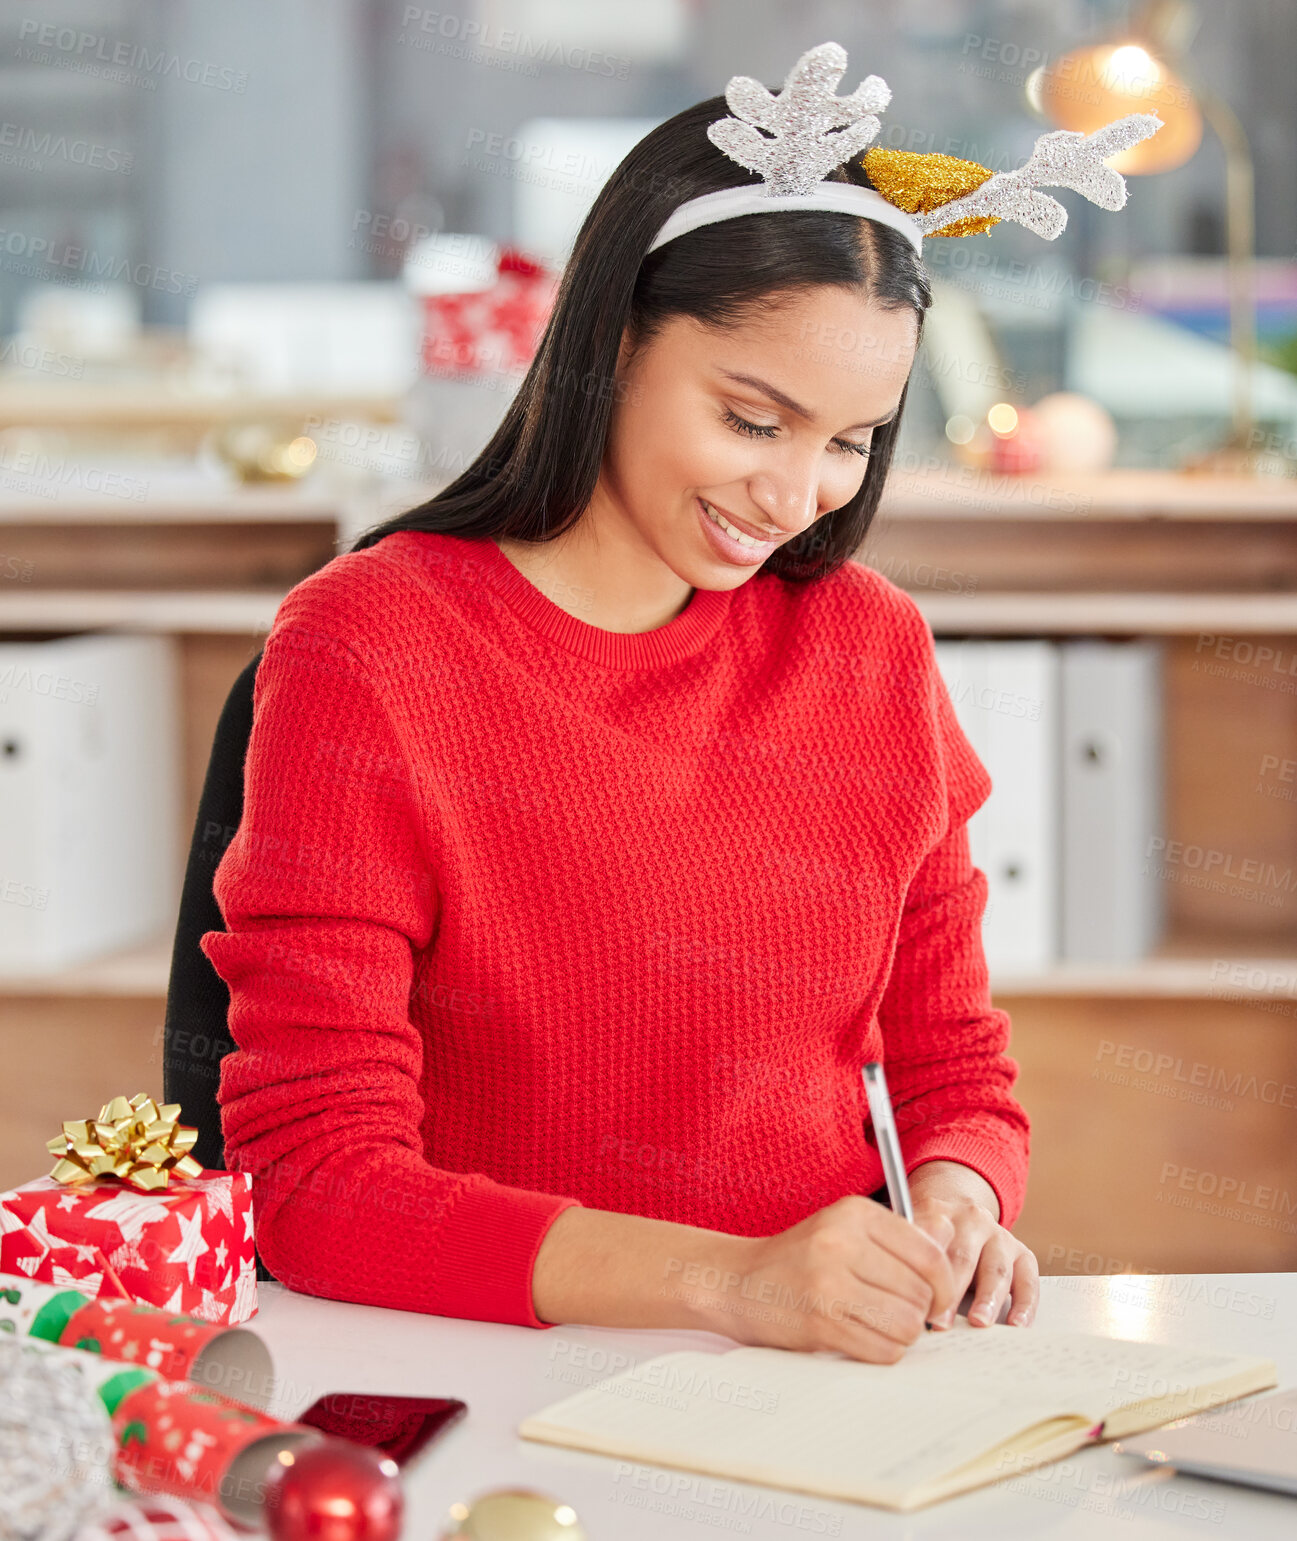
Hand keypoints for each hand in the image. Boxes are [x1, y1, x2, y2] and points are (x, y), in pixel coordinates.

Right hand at [686, 1194, 960, 1363]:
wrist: (736, 1282)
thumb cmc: (798, 1260)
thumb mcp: (841, 1231)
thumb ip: (890, 1244)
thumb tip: (947, 1278)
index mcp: (855, 1213)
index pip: (928, 1253)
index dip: (945, 1284)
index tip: (939, 1299)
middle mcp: (843, 1242)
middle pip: (920, 1292)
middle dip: (920, 1312)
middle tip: (900, 1315)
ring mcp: (830, 1283)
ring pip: (906, 1324)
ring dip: (901, 1335)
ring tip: (879, 1326)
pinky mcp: (821, 1322)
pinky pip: (882, 1349)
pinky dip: (882, 1351)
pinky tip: (863, 1339)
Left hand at [908, 1160, 1038, 1329]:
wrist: (961, 1209)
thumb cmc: (931, 1236)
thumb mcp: (913, 1232)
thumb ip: (904, 1253)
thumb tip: (894, 1298)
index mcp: (939, 1212)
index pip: (931, 1245)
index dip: (924, 1278)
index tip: (917, 1307)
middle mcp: (972, 1220)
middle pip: (963, 1257)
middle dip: (952, 1293)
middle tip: (943, 1322)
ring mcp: (1000, 1236)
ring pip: (996, 1268)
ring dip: (988, 1298)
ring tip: (979, 1322)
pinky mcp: (1022, 1254)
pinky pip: (1028, 1278)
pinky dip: (1025, 1303)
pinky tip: (1017, 1323)